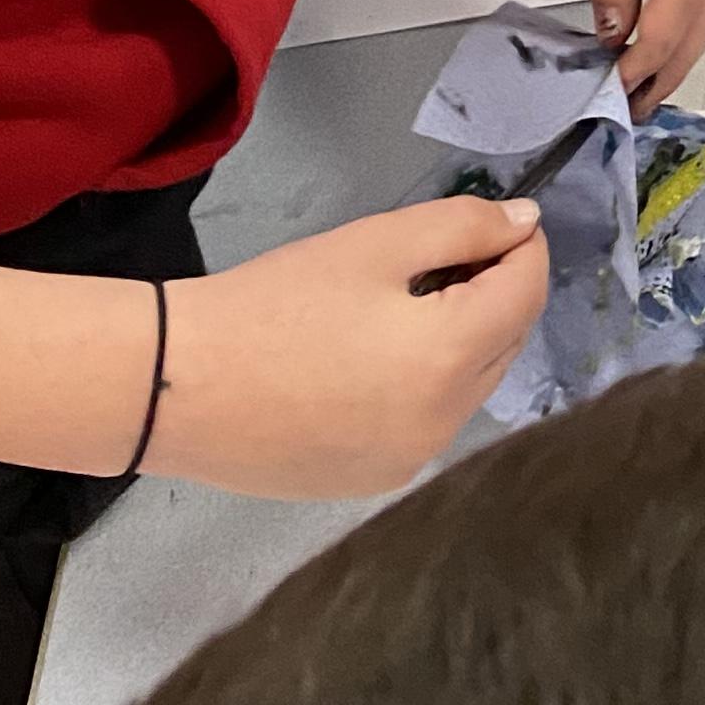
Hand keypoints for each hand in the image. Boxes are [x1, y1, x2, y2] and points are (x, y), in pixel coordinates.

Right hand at [148, 199, 548, 495]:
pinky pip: (427, 423)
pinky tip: (372, 358)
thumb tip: (525, 227)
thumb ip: (462, 227)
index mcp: (449, 362)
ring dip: (462, 339)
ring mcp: (409, 464)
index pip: (526, 294)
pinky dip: (424, 384)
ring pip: (469, 387)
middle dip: (495, 292)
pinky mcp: (371, 484)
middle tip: (448, 252)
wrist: (177, 385)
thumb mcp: (376, 244)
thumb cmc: (276, 303)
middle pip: (505, 343)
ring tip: (405, 301)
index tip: (505, 220)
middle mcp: (444, 427)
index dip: (524, 248)